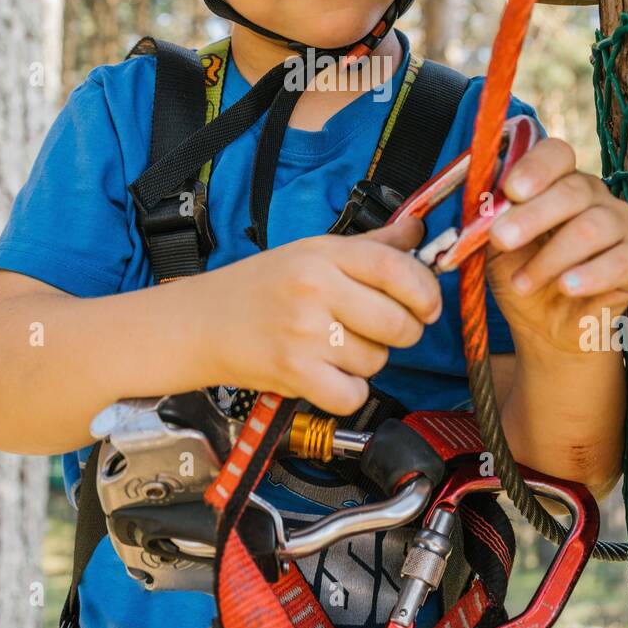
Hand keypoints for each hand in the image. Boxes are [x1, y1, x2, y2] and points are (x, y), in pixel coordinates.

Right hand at [208, 213, 441, 415]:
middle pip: (397, 322)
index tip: (428, 305)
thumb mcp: (312, 251)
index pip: (397, 268)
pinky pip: (352, 394)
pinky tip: (327, 375)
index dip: (426, 291)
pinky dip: (347, 391)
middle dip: (402, 333)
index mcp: (323, 254)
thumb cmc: (258, 287)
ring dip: (367, 361)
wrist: (199, 323)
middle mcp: (315, 288)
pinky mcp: (294, 372)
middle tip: (382, 331)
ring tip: (335, 347)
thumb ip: (371, 245)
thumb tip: (419, 233)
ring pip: (376, 360)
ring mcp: (304, 332)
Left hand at [485, 137, 627, 354]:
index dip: (536, 168)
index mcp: (558, 181)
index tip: (511, 191)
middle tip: (501, 239)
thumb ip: (492, 220)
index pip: (557, 155)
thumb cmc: (521, 276)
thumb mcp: (496, 248)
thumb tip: (486, 202)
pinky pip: (623, 260)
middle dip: (533, 216)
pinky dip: (592, 275)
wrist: (546, 327)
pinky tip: (567, 287)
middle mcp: (595, 195)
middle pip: (573, 190)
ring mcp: (622, 223)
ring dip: (552, 257)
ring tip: (523, 284)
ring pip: (594, 227)